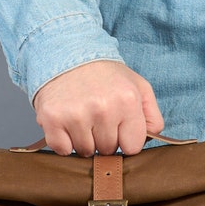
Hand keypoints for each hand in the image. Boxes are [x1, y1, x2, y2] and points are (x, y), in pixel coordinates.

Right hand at [33, 61, 163, 155]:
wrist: (69, 53)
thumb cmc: (107, 76)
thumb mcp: (140, 88)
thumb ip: (152, 116)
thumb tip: (149, 139)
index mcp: (128, 100)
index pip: (132, 147)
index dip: (126, 140)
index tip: (119, 129)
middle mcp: (103, 108)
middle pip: (108, 150)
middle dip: (105, 139)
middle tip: (98, 119)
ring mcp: (76, 113)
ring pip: (85, 151)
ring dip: (84, 141)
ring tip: (83, 119)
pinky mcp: (52, 117)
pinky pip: (62, 149)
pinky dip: (64, 142)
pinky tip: (67, 123)